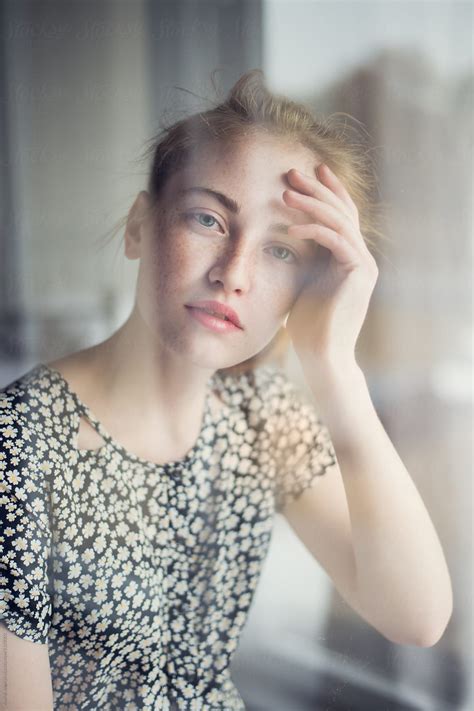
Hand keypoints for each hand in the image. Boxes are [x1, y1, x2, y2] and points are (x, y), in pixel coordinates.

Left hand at [282, 163, 378, 368]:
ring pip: (340, 221)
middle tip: (293, 172)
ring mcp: (364, 264)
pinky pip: (336, 240)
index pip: (341, 215)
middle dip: (317, 188)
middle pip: (343, 211)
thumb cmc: (309, 326)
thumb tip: (285, 241)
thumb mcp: (303, 284)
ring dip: (312, 203)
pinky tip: (291, 226)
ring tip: (286, 192)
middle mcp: (361, 257)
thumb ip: (304, 261)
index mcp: (349, 258)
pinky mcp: (360, 272)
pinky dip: (314, 229)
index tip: (308, 172)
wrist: (323, 354)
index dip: (327, 191)